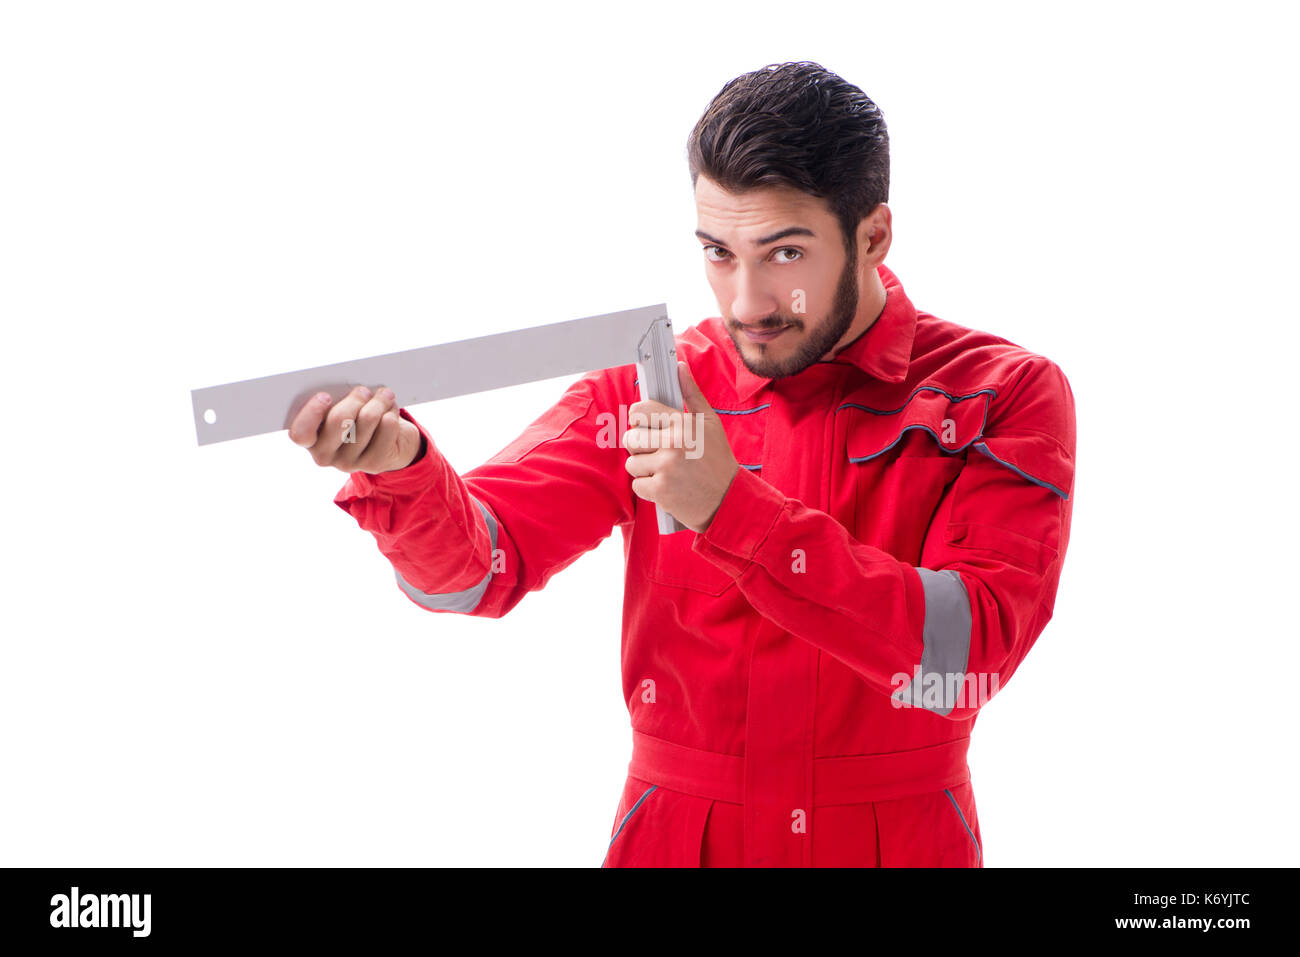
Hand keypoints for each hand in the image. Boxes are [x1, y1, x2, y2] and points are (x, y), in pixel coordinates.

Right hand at [287, 385, 422, 473]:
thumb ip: (335, 400)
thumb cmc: (357, 418)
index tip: (325, 395)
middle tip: (364, 390)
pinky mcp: (373, 464)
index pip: (300, 433)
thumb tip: (344, 383)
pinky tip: (390, 411)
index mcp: (309, 439)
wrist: (389, 444)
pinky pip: (387, 427)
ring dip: (378, 401)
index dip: (311, 413)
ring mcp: (348, 463)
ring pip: (367, 420)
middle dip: (355, 398)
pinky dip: (391, 413)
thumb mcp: (340, 408)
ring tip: (384, 395)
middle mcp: (324, 455)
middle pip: (338, 421)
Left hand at [623, 361, 738, 532]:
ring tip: (664, 470)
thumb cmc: (718, 461)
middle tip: (656, 452)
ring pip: (632, 463)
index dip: (639, 419)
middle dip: (639, 447)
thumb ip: (692, 394)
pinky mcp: (660, 490)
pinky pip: (637, 485)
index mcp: (683, 423)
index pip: (640, 411)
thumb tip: (680, 368)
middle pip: (630, 438)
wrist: (729, 500)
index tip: (645, 427)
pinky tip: (666, 485)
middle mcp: (673, 443)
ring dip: (644, 469)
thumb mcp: (711, 423)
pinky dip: (648, 488)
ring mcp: (666, 467)